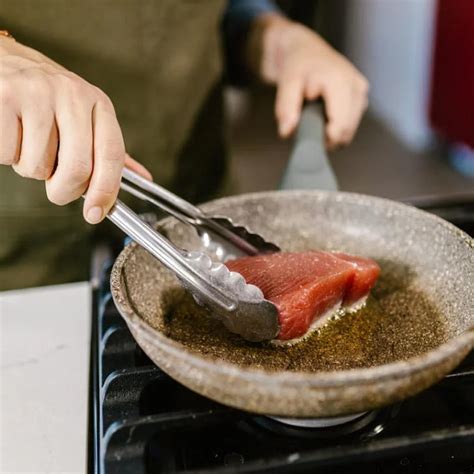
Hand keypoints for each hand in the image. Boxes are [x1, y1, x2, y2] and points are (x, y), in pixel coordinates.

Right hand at [0, 38, 150, 223]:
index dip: (106, 191)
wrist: (4, 60)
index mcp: (98, 103)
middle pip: (78, 168)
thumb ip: (108, 148)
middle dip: (64, 191)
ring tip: (28, 143)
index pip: (112, 155)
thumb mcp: (85, 116)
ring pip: (38, 166)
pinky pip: (7, 155)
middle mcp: (72, 94)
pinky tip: (10, 134)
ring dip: (31, 168)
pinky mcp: (4, 98)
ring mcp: (37, 93)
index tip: (96, 213)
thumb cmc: (47, 98)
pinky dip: (6, 156)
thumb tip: (142, 177)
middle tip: (56, 188)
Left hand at [247, 14, 368, 148]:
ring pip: (348, 132)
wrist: (305, 50)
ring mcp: (362, 92)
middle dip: (325, 136)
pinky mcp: (362, 97)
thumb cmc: (296, 65)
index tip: (308, 136)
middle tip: (308, 123)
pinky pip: (349, 126)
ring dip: (330, 132)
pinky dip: (335, 126)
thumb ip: (285, 108)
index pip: (340, 126)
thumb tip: (287, 132)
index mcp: (340, 81)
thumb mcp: (286, 82)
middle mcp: (357, 86)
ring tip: (314, 115)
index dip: (324, 139)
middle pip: (346, 132)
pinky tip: (323, 114)